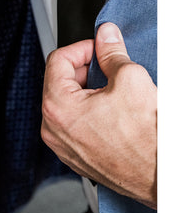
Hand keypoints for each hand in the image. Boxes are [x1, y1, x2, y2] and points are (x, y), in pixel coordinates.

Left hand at [41, 22, 156, 208]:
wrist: (160, 176)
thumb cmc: (146, 138)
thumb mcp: (130, 80)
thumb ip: (111, 53)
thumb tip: (105, 36)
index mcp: (56, 106)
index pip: (57, 60)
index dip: (81, 49)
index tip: (98, 48)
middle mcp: (51, 128)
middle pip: (58, 82)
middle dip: (85, 71)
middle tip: (109, 70)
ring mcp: (61, 145)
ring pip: (66, 105)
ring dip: (87, 93)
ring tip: (114, 94)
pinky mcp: (73, 156)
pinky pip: (73, 126)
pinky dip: (88, 114)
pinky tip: (111, 114)